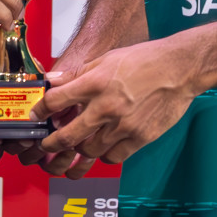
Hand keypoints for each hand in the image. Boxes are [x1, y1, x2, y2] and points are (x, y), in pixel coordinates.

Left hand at [31, 41, 197, 165]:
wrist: (180, 69)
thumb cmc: (145, 60)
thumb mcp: (107, 59)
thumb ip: (78, 74)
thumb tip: (53, 81)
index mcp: (95, 83)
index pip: (56, 101)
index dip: (41, 111)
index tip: (37, 116)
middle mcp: (106, 106)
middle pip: (67, 136)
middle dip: (51, 143)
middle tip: (46, 144)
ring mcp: (123, 125)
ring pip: (89, 150)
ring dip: (80, 150)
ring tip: (77, 145)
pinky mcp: (140, 138)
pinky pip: (113, 157)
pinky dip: (105, 155)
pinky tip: (104, 147)